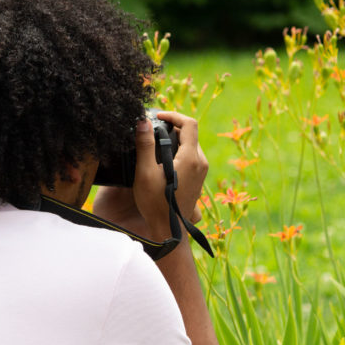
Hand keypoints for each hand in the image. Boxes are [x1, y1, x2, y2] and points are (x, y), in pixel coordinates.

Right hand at [93, 111, 207, 240]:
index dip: (173, 114)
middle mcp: (201, 162)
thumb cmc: (155, 203)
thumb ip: (144, 145)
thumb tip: (142, 121)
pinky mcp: (198, 178)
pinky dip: (179, 149)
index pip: (189, 123)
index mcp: (190, 158)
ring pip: (191, 144)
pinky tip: (163, 158)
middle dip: (173, 125)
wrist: (169, 229)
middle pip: (191, 133)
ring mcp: (202, 171)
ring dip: (176, 138)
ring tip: (156, 141)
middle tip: (154, 127)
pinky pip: (191, 155)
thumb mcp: (145, 173)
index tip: (158, 116)